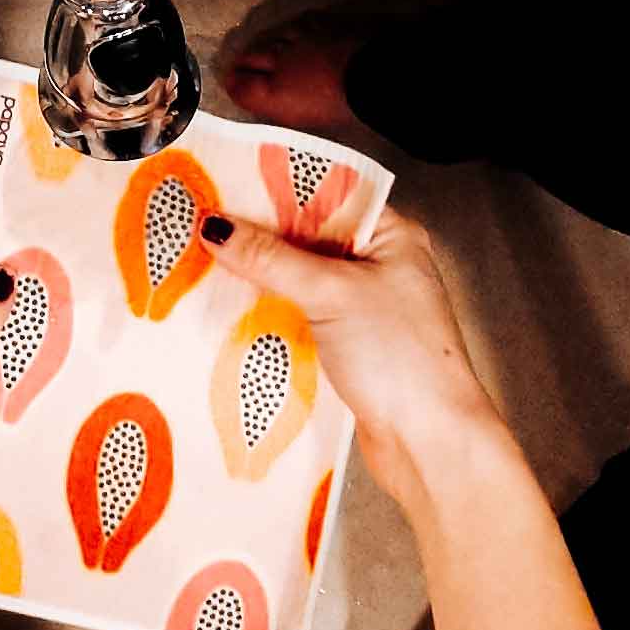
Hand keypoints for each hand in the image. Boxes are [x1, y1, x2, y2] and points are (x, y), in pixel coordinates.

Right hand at [198, 208, 508, 503]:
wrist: (428, 443)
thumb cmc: (400, 359)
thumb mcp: (330, 294)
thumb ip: (271, 259)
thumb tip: (216, 228)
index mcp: (392, 235)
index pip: (325, 195)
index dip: (274, 190)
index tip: (222, 186)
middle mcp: (380, 265)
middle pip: (307, 238)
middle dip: (258, 237)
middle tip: (200, 227)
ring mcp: (364, 308)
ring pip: (299, 281)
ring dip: (260, 279)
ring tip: (203, 265)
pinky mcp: (347, 347)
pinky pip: (299, 317)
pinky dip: (269, 314)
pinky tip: (230, 311)